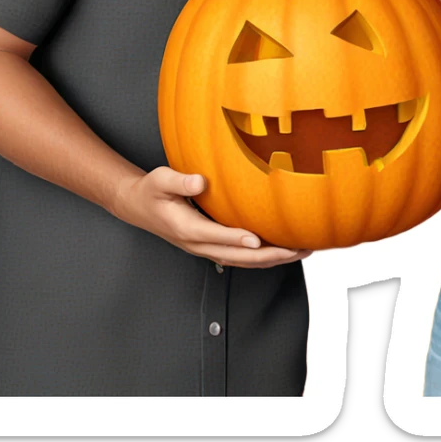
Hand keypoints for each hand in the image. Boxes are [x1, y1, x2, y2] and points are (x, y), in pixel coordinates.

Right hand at [112, 166, 311, 268]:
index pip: (215, 236)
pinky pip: (239, 256)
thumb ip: (179, 180)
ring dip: (271, 259)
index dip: (236, 238)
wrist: (139, 206)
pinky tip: (282, 249)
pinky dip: (262, 256)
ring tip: (301, 251)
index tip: (258, 238)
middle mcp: (198, 244)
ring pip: (241, 261)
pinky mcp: (211, 246)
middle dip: (268, 256)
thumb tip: (200, 181)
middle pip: (236, 257)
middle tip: (297, 249)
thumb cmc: (152, 191)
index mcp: (186, 228)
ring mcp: (205, 248)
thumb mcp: (160, 180)